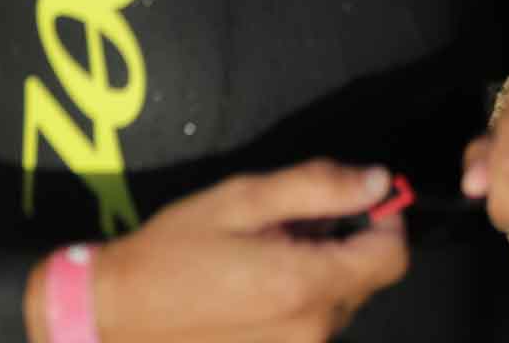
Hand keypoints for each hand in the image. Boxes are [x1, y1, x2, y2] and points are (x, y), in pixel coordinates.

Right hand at [40, 162, 406, 342]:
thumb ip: (319, 186)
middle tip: (295, 221)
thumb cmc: (176, 248)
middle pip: (367, 279)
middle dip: (346, 243)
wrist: (116, 313)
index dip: (387, 221)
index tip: (361, 199)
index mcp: (307, 285)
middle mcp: (311, 330)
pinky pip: (311, 325)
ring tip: (268, 252)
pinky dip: (300, 300)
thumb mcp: (244, 199)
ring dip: (322, 272)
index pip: (392, 258)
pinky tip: (257, 284)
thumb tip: (378, 181)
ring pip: (339, 303)